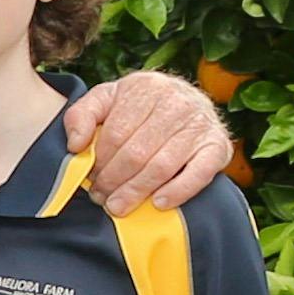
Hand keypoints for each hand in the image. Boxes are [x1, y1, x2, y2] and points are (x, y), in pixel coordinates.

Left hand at [66, 64, 239, 212]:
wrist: (190, 101)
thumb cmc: (140, 106)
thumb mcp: (107, 99)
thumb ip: (82, 116)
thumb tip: (75, 145)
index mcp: (146, 87)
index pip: (116, 133)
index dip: (99, 161)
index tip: (90, 179)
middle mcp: (177, 101)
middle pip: (137, 152)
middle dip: (114, 180)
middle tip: (101, 198)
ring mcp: (200, 124)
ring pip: (162, 166)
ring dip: (137, 191)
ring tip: (118, 206)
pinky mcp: (218, 146)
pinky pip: (198, 174)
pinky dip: (178, 191)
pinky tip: (159, 203)